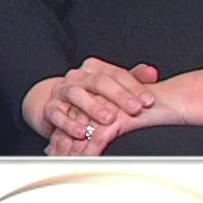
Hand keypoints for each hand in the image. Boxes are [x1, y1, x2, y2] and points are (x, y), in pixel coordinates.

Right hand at [46, 75, 189, 156]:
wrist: (58, 105)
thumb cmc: (91, 97)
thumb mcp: (112, 88)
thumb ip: (133, 79)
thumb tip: (152, 72)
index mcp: (95, 69)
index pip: (116, 73)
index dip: (134, 87)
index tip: (148, 102)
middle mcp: (78, 77)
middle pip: (98, 81)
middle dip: (118, 96)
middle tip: (135, 109)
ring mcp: (62, 91)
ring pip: (76, 94)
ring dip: (93, 107)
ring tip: (109, 119)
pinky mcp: (49, 108)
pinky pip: (56, 113)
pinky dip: (68, 123)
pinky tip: (81, 132)